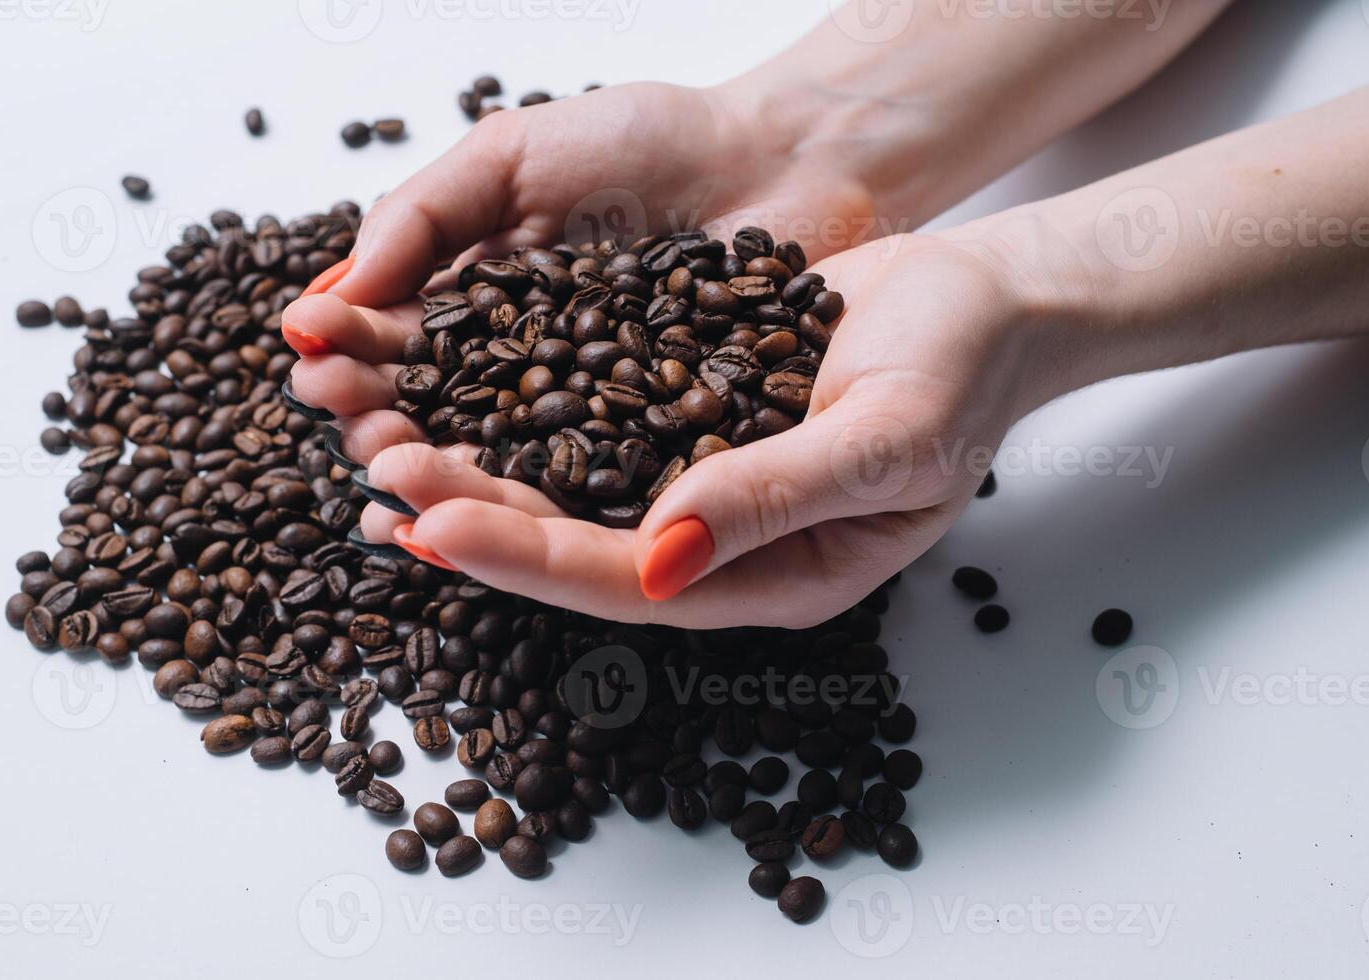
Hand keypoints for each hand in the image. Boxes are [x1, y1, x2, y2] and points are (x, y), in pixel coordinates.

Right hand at [283, 81, 879, 462]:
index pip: (394, 348)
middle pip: (437, 419)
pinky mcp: (652, 450)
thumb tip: (320, 301)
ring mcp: (587, 416)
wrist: (784, 156)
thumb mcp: (511, 155)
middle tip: (367, 438)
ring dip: (446, 482)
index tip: (318, 368)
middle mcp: (522, 370)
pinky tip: (493, 523)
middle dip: (386, 431)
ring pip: (502, 467)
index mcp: (475, 303)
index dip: (351, 361)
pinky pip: (590, 488)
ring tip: (404, 484)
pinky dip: (539, 509)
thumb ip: (419, 217)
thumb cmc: (649, 140)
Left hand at [364, 232, 1049, 627]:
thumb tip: (660, 556)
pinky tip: (453, 394)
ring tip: (386, 443)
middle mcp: (724, 545)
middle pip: (579, 548)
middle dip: (478, 516)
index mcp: (777, 576)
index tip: (431, 524)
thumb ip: (778, 497)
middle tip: (382, 476)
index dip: (527, 558)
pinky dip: (520, 415)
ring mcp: (701, 486)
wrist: (985, 298)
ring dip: (480, 470)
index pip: (629, 585)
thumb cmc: (963, 369)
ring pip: (571, 493)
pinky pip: (590, 429)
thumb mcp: (886, 437)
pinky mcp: (686, 422)